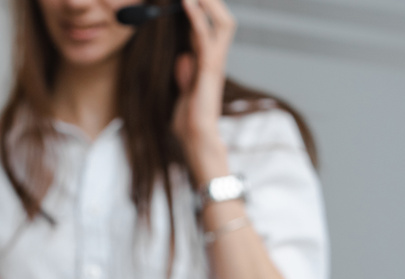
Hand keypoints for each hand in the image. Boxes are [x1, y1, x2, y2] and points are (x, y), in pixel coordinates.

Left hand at [172, 0, 235, 183]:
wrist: (196, 140)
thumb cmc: (189, 122)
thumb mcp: (182, 92)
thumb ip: (184, 74)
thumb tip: (183, 57)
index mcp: (209, 63)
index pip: (209, 28)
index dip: (202, 10)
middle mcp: (216, 59)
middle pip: (222, 19)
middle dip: (211, 1)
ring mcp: (215, 63)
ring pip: (221, 22)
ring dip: (208, 3)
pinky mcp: (209, 69)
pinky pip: (206, 37)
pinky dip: (197, 17)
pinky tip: (187, 2)